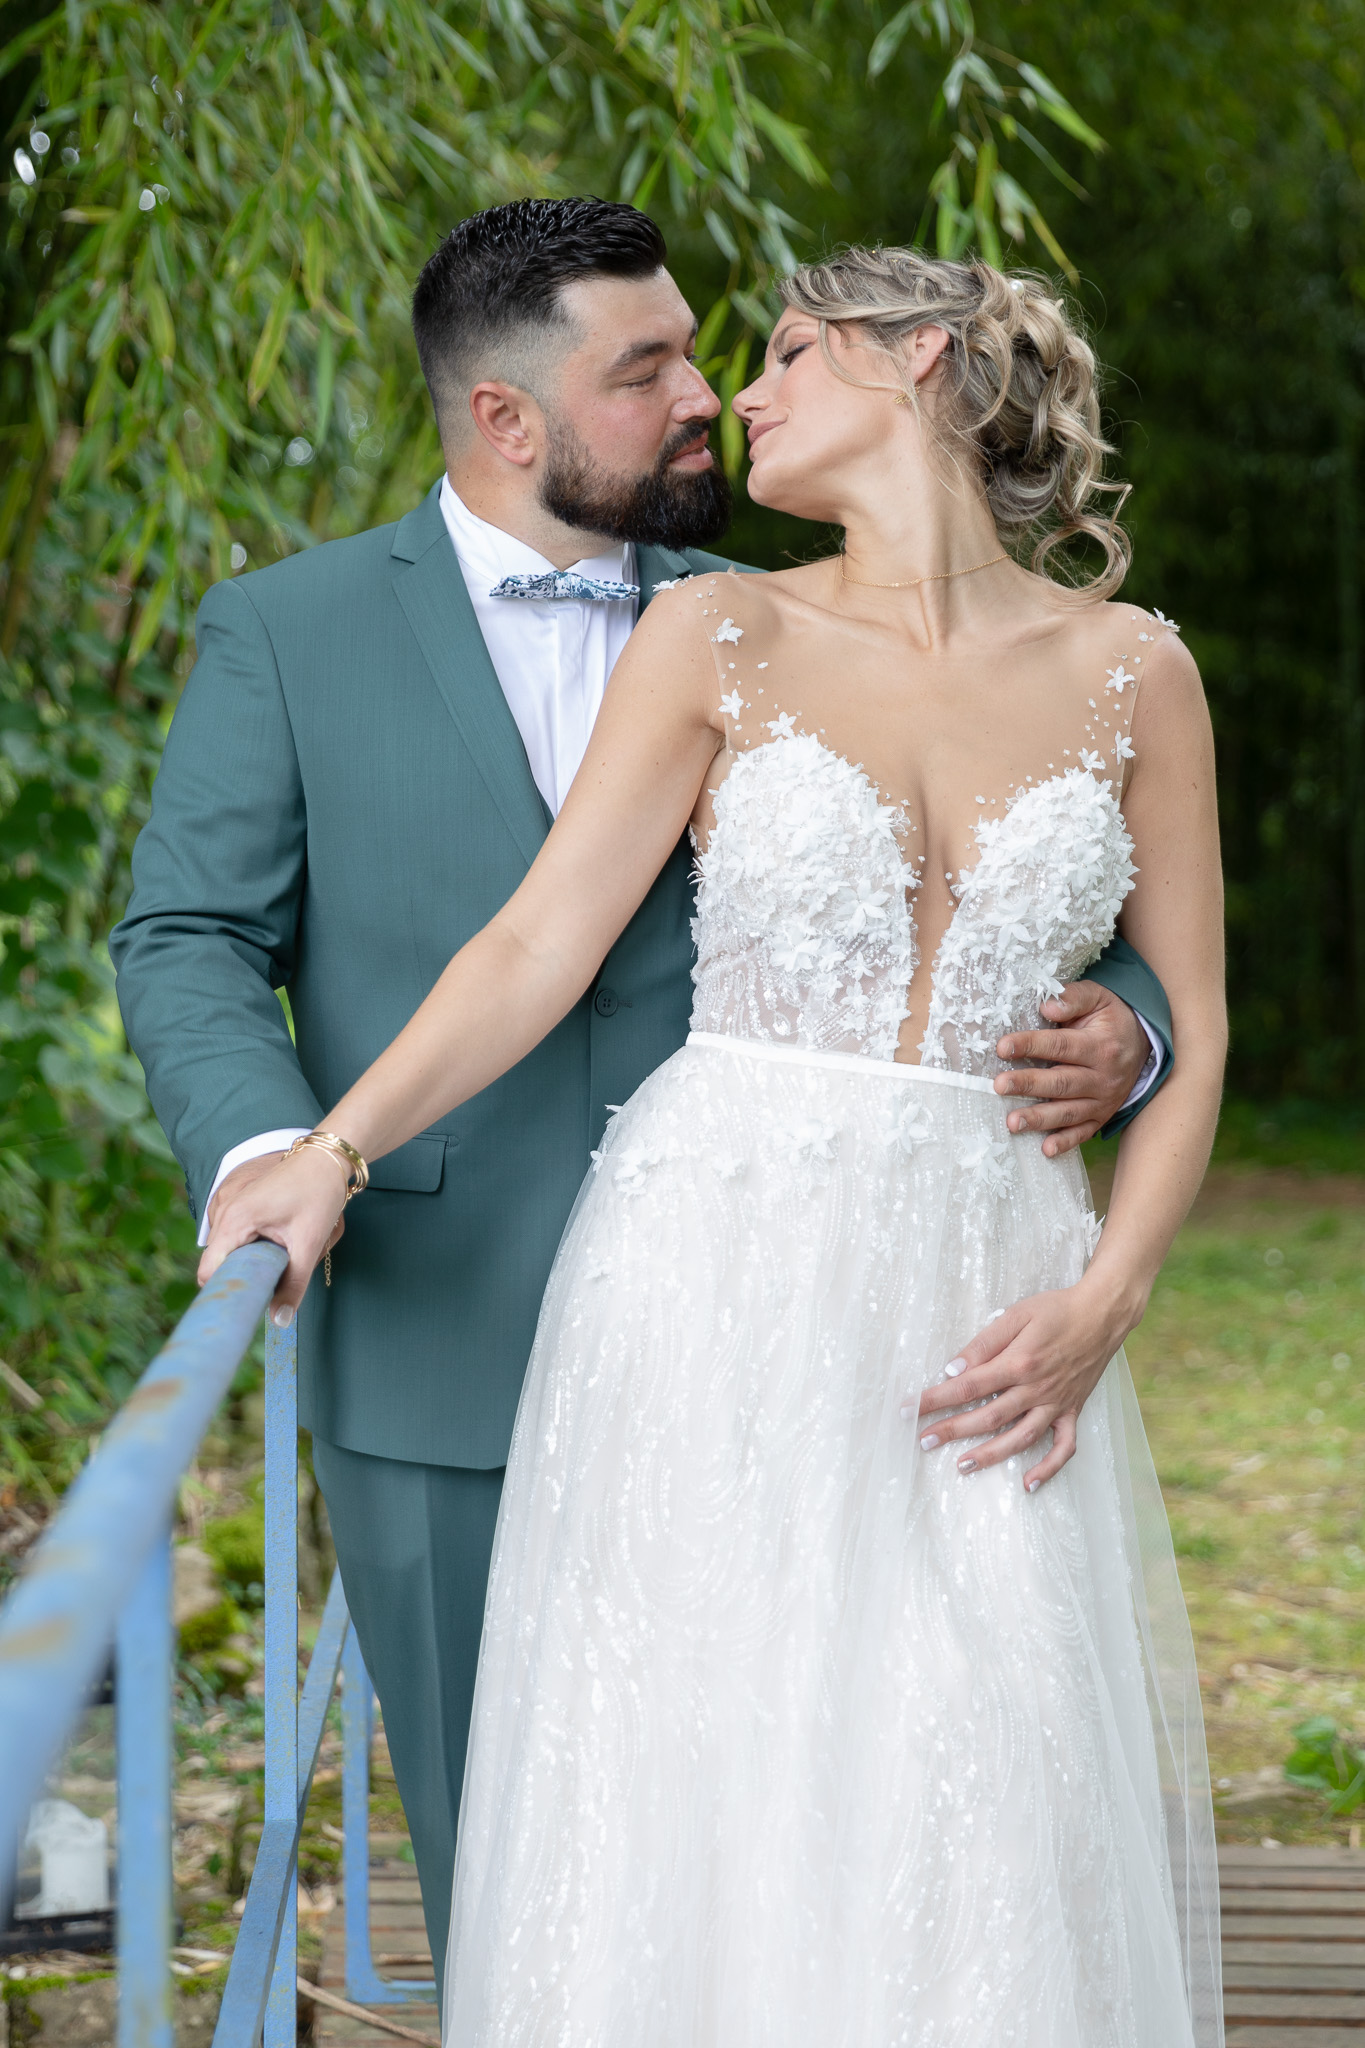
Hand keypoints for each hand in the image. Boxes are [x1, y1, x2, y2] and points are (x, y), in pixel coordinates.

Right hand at [198, 1145, 346, 1324]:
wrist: (327, 1158)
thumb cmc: (318, 1193)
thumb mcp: (309, 1243)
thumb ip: (293, 1285)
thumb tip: (280, 1321)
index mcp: (235, 1220)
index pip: (210, 1272)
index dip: (225, 1292)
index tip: (246, 1306)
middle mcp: (224, 1213)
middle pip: (218, 1264)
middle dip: (243, 1277)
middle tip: (273, 1282)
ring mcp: (229, 1207)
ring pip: (228, 1252)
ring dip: (250, 1261)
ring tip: (281, 1254)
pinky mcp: (239, 1207)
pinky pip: (236, 1238)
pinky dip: (253, 1247)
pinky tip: (279, 1241)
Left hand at [909, 1279, 1134, 1490]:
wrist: (1102, 1315)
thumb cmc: (1056, 1310)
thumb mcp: (1016, 1315)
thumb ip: (984, 1343)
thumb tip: (953, 1368)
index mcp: (1019, 1363)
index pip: (968, 1386)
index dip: (937, 1398)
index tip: (911, 1408)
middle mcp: (1036, 1388)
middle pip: (988, 1416)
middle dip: (952, 1430)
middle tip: (924, 1440)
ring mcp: (1056, 1403)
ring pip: (1019, 1437)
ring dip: (990, 1455)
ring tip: (962, 1465)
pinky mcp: (1072, 1411)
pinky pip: (1063, 1447)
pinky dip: (1048, 1468)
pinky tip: (1027, 1483)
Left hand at [993, 982, 1151, 1156]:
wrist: (1143, 1044)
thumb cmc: (1111, 1019)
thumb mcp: (1098, 998)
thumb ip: (1074, 999)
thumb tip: (1047, 1007)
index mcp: (1100, 1046)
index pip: (1060, 1046)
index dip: (1031, 1045)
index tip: (1002, 1047)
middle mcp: (1103, 1077)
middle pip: (1061, 1082)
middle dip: (1029, 1084)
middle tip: (999, 1085)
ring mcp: (1103, 1101)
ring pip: (1069, 1112)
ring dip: (1040, 1119)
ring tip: (1012, 1122)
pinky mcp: (1101, 1117)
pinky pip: (1084, 1133)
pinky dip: (1066, 1143)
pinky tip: (1045, 1149)